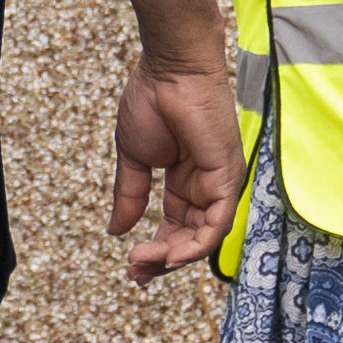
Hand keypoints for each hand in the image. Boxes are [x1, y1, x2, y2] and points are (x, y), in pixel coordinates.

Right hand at [108, 52, 238, 278]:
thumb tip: (115, 231)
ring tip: (144, 262)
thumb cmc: (152, 101)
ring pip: (204, 238)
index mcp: (185, 182)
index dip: (155, 252)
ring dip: (173, 258)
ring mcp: (219, 182)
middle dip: (161, 261)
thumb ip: (130, 196)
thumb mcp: (134, 158)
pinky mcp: (227, 176)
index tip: (131, 268)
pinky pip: (217, 224)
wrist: (169, 69)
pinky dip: (196, 245)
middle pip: (190, 239)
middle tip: (134, 272)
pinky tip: (171, 255)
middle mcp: (206, 187)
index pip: (175, 228)